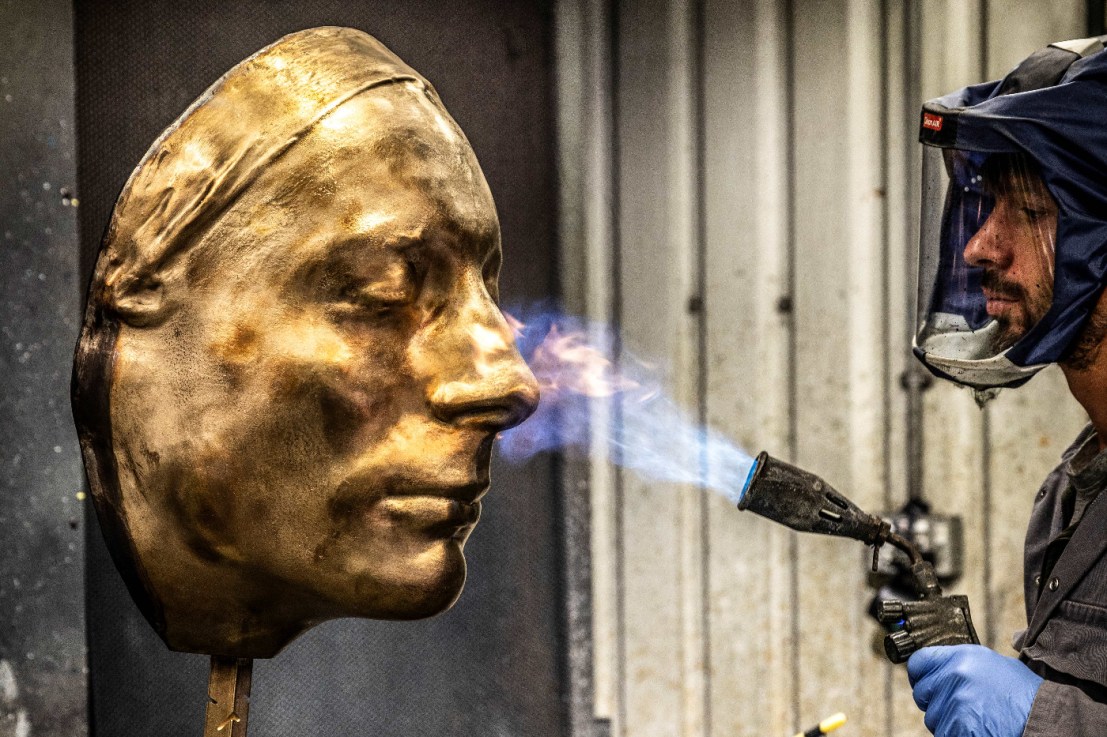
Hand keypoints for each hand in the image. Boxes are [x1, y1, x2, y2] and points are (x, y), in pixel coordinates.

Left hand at [907, 644, 1042, 736]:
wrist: (1046, 716)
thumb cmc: (1021, 692)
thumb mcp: (990, 664)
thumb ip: (959, 663)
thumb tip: (935, 668)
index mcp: (961, 656)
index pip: (919, 662)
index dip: (920, 675)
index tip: (925, 683)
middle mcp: (955, 675)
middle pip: (923, 694)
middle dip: (936, 702)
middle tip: (961, 707)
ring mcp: (957, 701)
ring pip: (932, 718)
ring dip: (947, 722)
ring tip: (976, 718)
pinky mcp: (961, 725)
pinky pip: (944, 733)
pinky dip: (955, 733)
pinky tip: (976, 729)